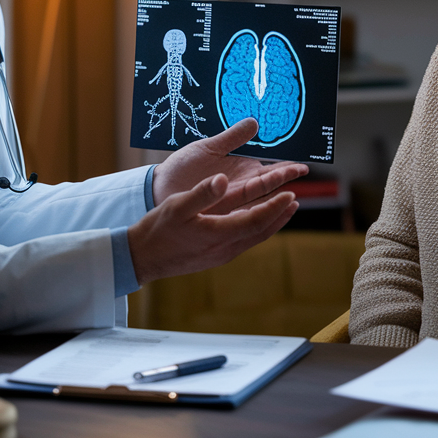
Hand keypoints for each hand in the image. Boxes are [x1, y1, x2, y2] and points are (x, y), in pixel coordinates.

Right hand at [127, 172, 299, 284]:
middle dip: (280, 216)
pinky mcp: (214, 257)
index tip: (290, 194)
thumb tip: (223, 179)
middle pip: (261, 232)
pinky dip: (255, 229)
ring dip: (270, 223)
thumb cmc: (157, 230)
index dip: (275, 208)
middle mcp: (224, 248)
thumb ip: (202, 192)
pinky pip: (243, 242)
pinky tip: (253, 222)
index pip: (256, 220)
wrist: (142, 258)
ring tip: (282, 211)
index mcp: (218, 234)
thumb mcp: (177, 205)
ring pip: (253, 238)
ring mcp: (220, 255)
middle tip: (295, 202)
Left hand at [151, 118, 307, 210]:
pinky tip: (267, 209)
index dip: (285, 164)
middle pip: (268, 181)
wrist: (159, 188)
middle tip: (303, 169)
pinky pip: (242, 211)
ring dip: (273, 193)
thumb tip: (255, 122)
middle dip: (285, 175)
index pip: (269, 167)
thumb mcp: (208, 147)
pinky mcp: (220, 210)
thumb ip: (232, 138)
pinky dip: (255, 210)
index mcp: (241, 168)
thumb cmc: (183, 167)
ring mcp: (232, 199)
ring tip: (289, 188)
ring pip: (258, 196)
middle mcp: (241, 185)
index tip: (301, 160)